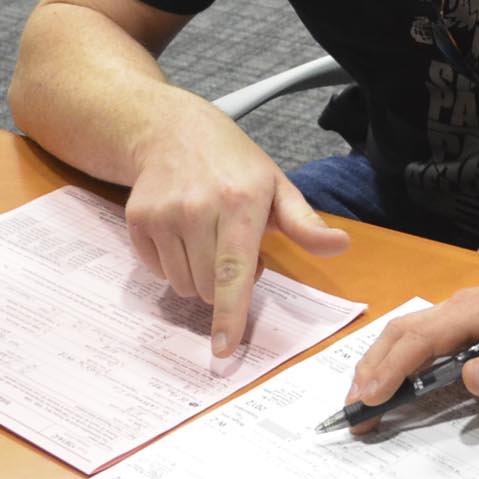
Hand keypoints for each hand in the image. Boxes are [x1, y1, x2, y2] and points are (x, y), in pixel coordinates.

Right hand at [126, 96, 349, 355]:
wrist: (173, 130)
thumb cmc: (234, 166)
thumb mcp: (276, 186)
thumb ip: (305, 223)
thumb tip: (340, 245)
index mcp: (240, 202)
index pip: (234, 271)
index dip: (230, 313)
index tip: (225, 347)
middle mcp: (197, 208)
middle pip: (209, 287)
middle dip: (224, 288)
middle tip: (233, 251)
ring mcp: (163, 214)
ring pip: (182, 285)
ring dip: (198, 278)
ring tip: (208, 241)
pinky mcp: (137, 219)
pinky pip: (157, 271)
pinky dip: (172, 265)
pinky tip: (181, 234)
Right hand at [348, 273, 478, 410]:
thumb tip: (468, 379)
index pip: (421, 339)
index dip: (392, 369)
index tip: (370, 398)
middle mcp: (461, 307)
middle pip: (401, 332)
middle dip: (372, 369)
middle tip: (353, 409)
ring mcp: (462, 311)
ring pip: (407, 332)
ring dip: (380, 363)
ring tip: (364, 400)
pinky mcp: (467, 320)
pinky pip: (422, 336)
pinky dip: (399, 358)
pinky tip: (395, 382)